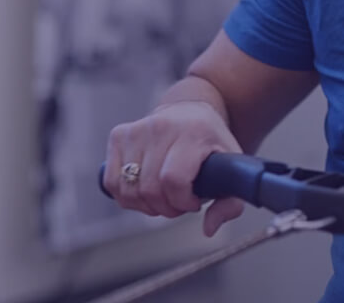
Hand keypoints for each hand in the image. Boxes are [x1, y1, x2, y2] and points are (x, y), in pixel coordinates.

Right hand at [102, 101, 244, 236]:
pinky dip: (127, 196)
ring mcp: (136, 130)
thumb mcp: (231, 169)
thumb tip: (209, 229)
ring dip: (146, 205)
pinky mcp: (118, 135)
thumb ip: (230, 204)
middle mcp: (161, 127)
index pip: (173, 180)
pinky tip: (145, 191)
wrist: (192, 113)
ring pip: (128, 190)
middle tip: (179, 202)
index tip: (194, 202)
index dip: (182, 202)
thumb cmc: (212, 144)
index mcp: (193, 132)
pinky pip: (112, 182)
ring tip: (164, 196)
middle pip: (150, 189)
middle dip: (166, 207)